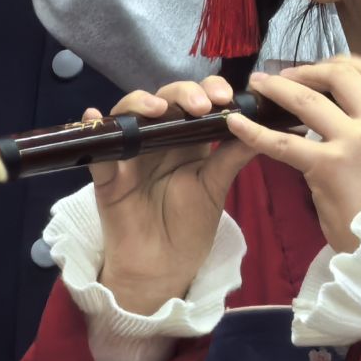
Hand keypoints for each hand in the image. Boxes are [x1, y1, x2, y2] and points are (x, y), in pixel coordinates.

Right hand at [93, 75, 254, 315]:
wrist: (164, 270)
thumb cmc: (190, 226)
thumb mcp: (217, 186)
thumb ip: (234, 155)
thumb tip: (266, 123)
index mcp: (188, 139)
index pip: (196, 100)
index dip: (209, 90)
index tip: (226, 97)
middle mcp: (158, 140)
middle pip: (165, 99)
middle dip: (184, 94)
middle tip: (202, 106)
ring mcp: (130, 155)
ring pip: (129, 115)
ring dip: (141, 103)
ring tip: (159, 108)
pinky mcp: (108, 178)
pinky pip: (96, 152)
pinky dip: (94, 131)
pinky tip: (93, 115)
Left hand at [228, 55, 360, 254]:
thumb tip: (346, 111)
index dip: (340, 63)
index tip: (319, 68)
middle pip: (340, 77)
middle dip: (307, 70)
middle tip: (283, 76)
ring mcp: (355, 142)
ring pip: (308, 101)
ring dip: (277, 89)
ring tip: (257, 87)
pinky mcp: (328, 166)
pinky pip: (283, 142)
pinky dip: (255, 131)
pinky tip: (236, 125)